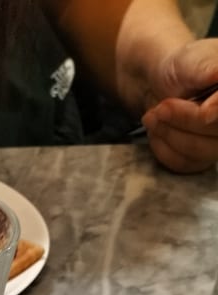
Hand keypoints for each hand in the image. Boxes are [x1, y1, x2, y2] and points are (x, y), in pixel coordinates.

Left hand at [141, 38, 217, 172]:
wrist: (161, 83)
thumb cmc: (180, 67)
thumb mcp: (191, 60)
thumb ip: (207, 71)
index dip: (210, 112)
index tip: (190, 108)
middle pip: (215, 132)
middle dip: (181, 120)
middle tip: (160, 108)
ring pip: (198, 151)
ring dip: (168, 134)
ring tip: (154, 116)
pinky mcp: (204, 157)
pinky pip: (184, 163)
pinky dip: (163, 148)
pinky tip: (158, 130)